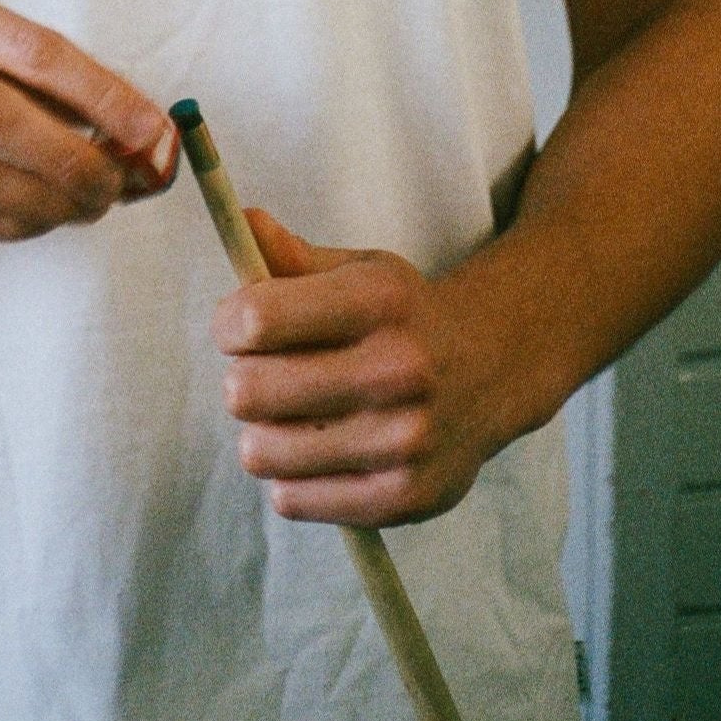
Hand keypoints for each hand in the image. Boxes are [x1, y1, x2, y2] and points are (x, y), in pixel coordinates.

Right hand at [0, 0, 178, 242]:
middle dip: (77, 159)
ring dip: (47, 203)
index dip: (103, 95)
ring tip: (88, 204)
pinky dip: (8, 225)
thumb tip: (139, 129)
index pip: (29, 48)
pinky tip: (38, 217)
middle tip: (123, 183)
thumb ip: (32, 68)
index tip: (153, 130)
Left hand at [212, 211, 519, 525]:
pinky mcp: (403, 497)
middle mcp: (396, 369)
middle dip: (241, 379)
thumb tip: (242, 221)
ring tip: (289, 416)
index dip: (228, 324)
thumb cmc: (403, 316)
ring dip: (262, 433)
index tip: (238, 328)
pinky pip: (292, 498)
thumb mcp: (360, 270)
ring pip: (262, 451)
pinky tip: (317, 452)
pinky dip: (289, 478)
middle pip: (248, 391)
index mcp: (379, 300)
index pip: (257, 319)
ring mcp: (403, 439)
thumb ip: (293, 256)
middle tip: (264, 374)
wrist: (492, 370)